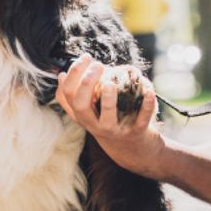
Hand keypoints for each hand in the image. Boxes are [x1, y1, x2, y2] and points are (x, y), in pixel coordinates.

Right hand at [53, 54, 164, 171]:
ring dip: (109, 99)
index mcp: (83, 116)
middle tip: (98, 65)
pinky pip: (140, 120)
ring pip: (107, 118)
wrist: (133, 152)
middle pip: (81, 106)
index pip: (66, 96)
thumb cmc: (110, 123)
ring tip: (111, 81)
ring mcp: (114, 131)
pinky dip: (146, 106)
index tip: (86, 58)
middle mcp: (94, 125)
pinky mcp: (135, 134)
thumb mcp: (91, 112)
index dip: (72, 75)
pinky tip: (148, 91)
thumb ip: (79, 95)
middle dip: (86, 84)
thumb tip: (63, 75)